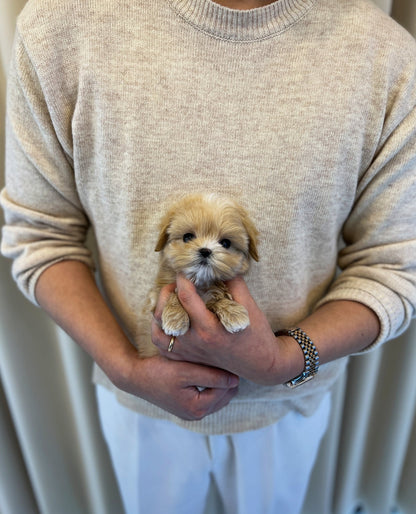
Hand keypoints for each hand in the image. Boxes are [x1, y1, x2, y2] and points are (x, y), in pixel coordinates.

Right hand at [111, 348, 238, 420]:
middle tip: (226, 357)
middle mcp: (196, 415)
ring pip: (218, 396)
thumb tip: (236, 380)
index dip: (229, 371)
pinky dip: (211, 385)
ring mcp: (191, 412)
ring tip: (217, 362)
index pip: (226, 390)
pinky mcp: (187, 406)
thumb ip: (212, 375)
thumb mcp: (186, 371)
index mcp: (197, 408)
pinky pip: (209, 396)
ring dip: (220, 381)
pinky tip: (207, 370)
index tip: (229, 354)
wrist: (135, 377)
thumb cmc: (158, 371)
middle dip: (227, 378)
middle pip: (225, 396)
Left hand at [151, 275, 302, 384]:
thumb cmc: (256, 334)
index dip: (183, 278)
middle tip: (177, 282)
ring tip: (170, 298)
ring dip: (160, 309)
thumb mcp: (249, 306)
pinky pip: (161, 343)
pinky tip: (167, 316)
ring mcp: (187, 351)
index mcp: (209, 328)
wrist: (259, 364)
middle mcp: (194, 341)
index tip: (186, 270)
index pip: (186, 297)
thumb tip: (220, 265)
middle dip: (169, 290)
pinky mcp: (185, 357)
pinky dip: (159, 327)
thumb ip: (234, 283)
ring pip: (158, 327)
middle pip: (167, 311)